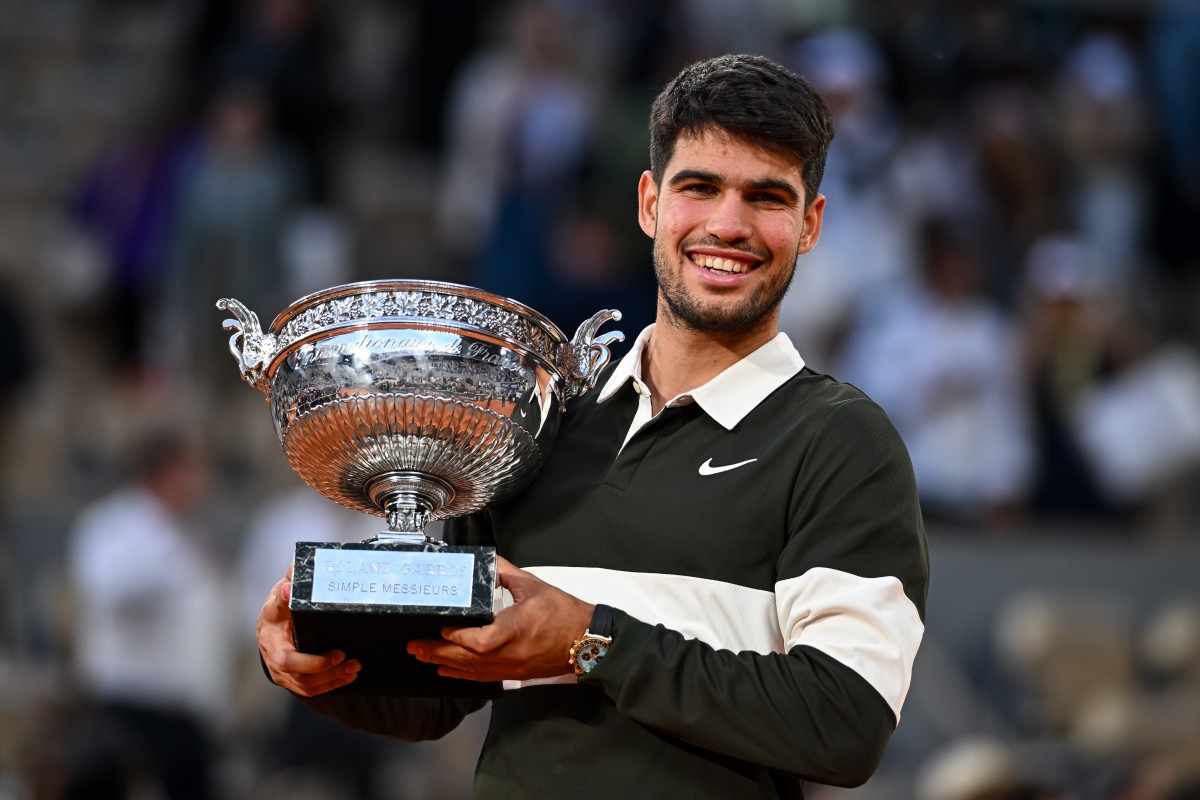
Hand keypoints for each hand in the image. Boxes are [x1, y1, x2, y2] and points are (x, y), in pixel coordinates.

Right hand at [257, 565, 361, 695]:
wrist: (270, 625)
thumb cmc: (279, 609)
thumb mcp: (279, 596)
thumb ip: (287, 589)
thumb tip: (292, 584)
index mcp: (270, 638)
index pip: (286, 658)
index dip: (311, 660)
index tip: (337, 652)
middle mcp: (273, 658)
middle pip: (298, 673)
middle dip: (325, 668)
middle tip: (347, 657)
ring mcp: (282, 673)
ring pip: (306, 684)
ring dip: (333, 678)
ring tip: (354, 667)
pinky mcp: (292, 680)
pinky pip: (311, 689)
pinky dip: (331, 684)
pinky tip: (348, 676)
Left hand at [407, 557, 592, 682]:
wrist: (587, 641)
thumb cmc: (565, 614)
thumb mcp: (534, 586)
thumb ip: (506, 573)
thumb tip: (487, 563)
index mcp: (517, 627)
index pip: (480, 640)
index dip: (457, 637)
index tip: (440, 627)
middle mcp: (512, 652)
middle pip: (468, 658)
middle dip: (438, 651)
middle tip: (415, 645)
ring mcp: (512, 667)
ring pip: (472, 671)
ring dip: (445, 663)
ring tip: (422, 656)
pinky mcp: (515, 673)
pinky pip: (482, 677)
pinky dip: (461, 674)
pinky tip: (446, 670)